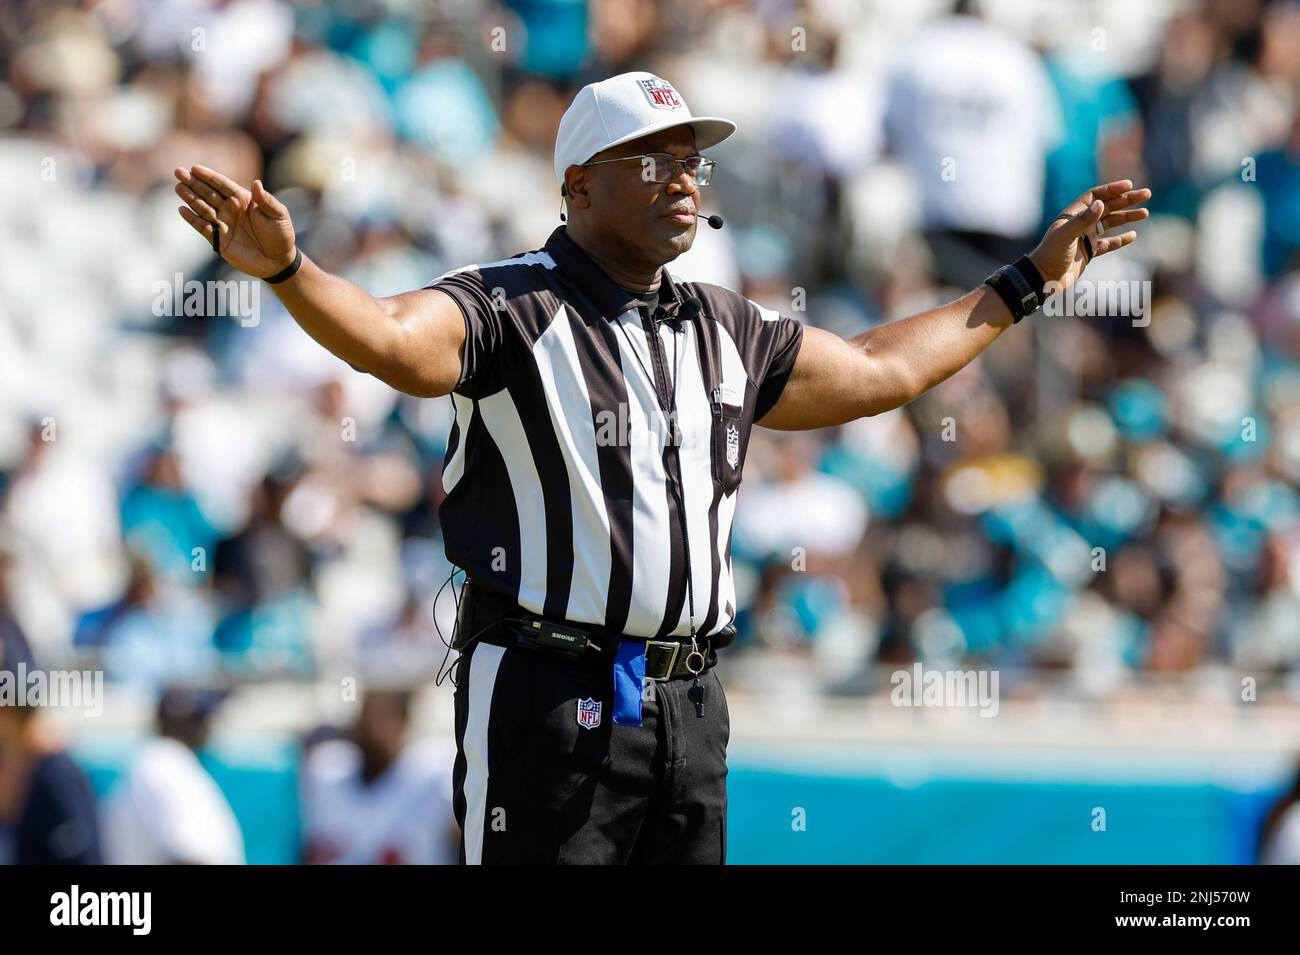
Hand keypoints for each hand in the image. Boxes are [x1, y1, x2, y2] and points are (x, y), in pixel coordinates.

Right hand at [174, 165, 296, 277]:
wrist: (278, 261)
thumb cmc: (281, 235)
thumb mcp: (279, 215)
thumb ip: (266, 200)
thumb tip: (256, 183)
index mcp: (244, 199)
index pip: (222, 184)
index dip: (209, 176)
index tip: (195, 168)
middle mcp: (230, 209)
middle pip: (208, 193)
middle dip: (193, 183)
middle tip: (178, 172)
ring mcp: (223, 223)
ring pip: (202, 207)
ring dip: (190, 198)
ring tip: (178, 188)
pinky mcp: (219, 240)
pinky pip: (203, 227)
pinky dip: (193, 219)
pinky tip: (183, 210)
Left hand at [1027, 180, 1151, 292]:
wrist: (1044, 278)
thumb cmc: (1050, 255)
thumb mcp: (1065, 235)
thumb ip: (1083, 220)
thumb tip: (1101, 203)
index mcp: (1073, 215)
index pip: (1095, 196)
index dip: (1112, 189)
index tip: (1129, 185)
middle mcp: (1080, 224)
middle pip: (1107, 207)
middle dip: (1126, 200)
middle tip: (1146, 194)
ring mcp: (1085, 238)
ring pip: (1110, 224)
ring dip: (1127, 217)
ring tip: (1145, 213)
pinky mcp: (1088, 252)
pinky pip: (1108, 244)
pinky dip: (1120, 240)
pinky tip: (1133, 235)